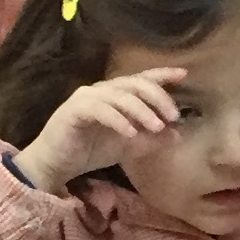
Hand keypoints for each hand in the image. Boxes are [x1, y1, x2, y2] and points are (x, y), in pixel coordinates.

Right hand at [15, 67, 183, 191]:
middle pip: (134, 84)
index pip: (141, 79)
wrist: (55, 164)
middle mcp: (101, 90)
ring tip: (156, 127)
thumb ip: (150, 140)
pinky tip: (131, 133)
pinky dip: (118, 120)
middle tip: (173, 116)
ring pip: (119, 96)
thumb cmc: (90, 151)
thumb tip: (177, 135)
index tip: (183, 75)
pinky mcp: (73, 110)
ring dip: (141, 110)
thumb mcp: (127, 147)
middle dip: (157, 97)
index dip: (162, 75)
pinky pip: (100, 110)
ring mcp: (86, 98)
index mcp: (115, 94)